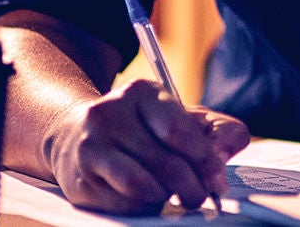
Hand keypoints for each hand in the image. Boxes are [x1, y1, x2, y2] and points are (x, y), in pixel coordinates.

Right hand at [43, 79, 249, 213]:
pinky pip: (124, 204)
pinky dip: (143, 206)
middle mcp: (109, 113)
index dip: (206, 161)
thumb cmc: (142, 129)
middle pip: (167, 164)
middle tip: (199, 196)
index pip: (179, 131)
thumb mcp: (183, 118)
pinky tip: (145, 196)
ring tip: (170, 194)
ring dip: (166, 197)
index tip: (218, 181)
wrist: (76, 136)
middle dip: (193, 188)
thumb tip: (223, 156)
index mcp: (141, 92)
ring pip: (144, 187)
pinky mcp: (79, 180)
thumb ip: (218, 130)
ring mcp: (90, 146)